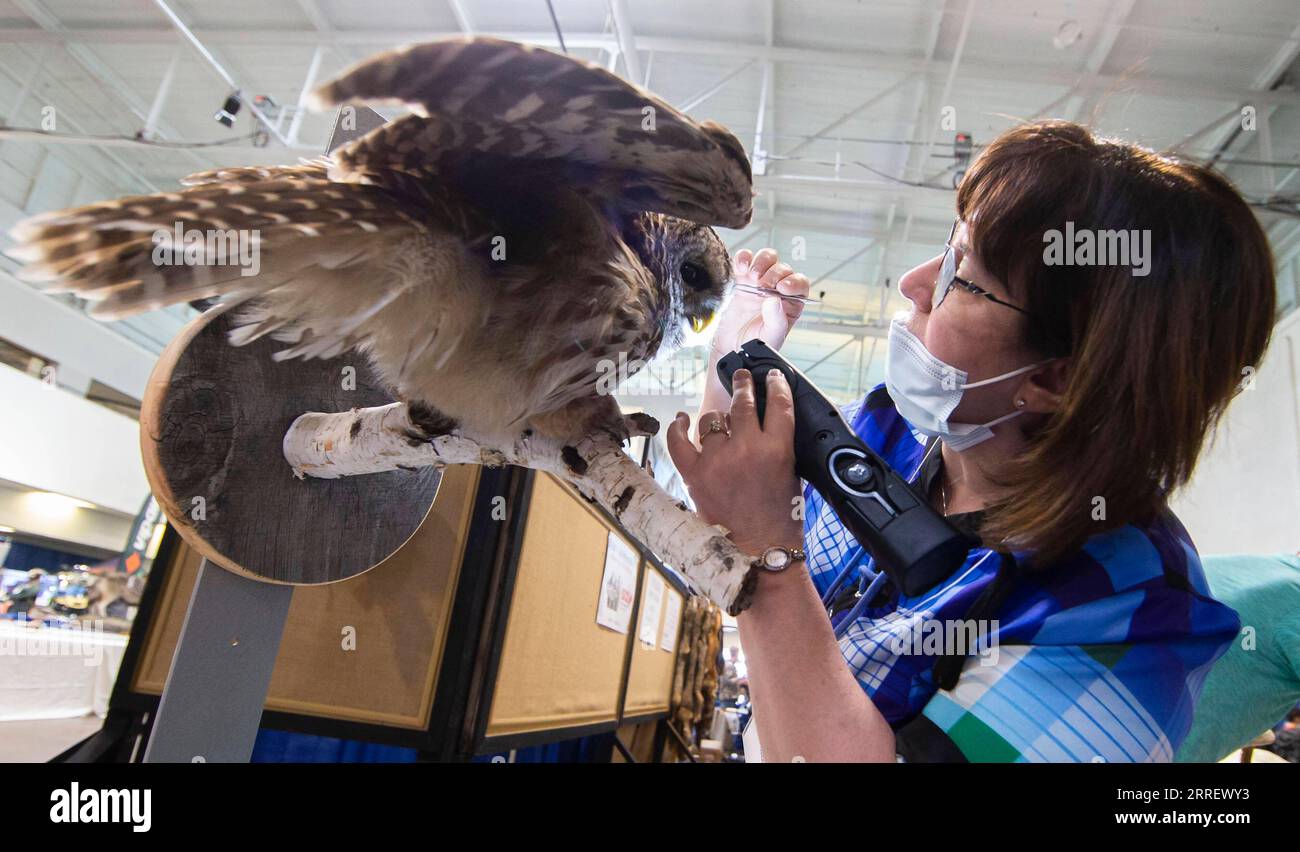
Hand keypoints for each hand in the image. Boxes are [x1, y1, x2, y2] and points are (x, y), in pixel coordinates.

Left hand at [667, 368, 802, 555]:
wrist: (760, 550)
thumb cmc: (780, 517)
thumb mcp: (792, 473)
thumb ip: (780, 445)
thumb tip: (767, 422)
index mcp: (778, 449)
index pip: (778, 403)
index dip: (774, 384)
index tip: (771, 376)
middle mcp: (747, 449)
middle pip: (743, 403)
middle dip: (743, 384)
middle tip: (742, 376)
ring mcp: (718, 460)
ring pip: (712, 419)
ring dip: (717, 416)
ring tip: (720, 416)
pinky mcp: (695, 475)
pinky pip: (679, 442)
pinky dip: (679, 428)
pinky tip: (682, 418)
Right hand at [713, 248, 810, 354]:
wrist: (729, 346)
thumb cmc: (752, 345)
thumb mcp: (770, 338)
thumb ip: (776, 321)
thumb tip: (775, 301)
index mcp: (790, 304)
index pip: (800, 284)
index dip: (794, 282)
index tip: (783, 288)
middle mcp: (776, 290)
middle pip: (783, 269)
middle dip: (774, 274)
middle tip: (763, 285)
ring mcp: (758, 282)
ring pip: (767, 258)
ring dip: (761, 262)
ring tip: (753, 277)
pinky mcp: (741, 278)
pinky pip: (745, 259)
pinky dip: (743, 258)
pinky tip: (740, 268)